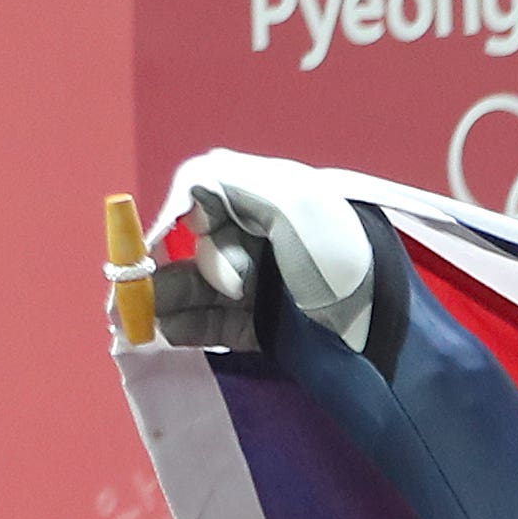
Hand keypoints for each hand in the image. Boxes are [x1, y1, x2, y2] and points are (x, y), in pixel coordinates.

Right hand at [146, 151, 377, 354]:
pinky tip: (159, 336)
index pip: (207, 197)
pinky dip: (187, 328)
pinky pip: (217, 324)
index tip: (161, 245)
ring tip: (133, 322)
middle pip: (199, 250)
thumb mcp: (288, 200)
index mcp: (275, 201)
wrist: (384, 329)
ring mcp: (269, 287)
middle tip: (136, 296)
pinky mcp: (271, 328)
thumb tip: (184, 202)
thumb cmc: (336, 256)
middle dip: (167, 272)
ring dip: (164, 302)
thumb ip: (226, 183)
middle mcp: (269, 241)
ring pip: (200, 289)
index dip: (179, 220)